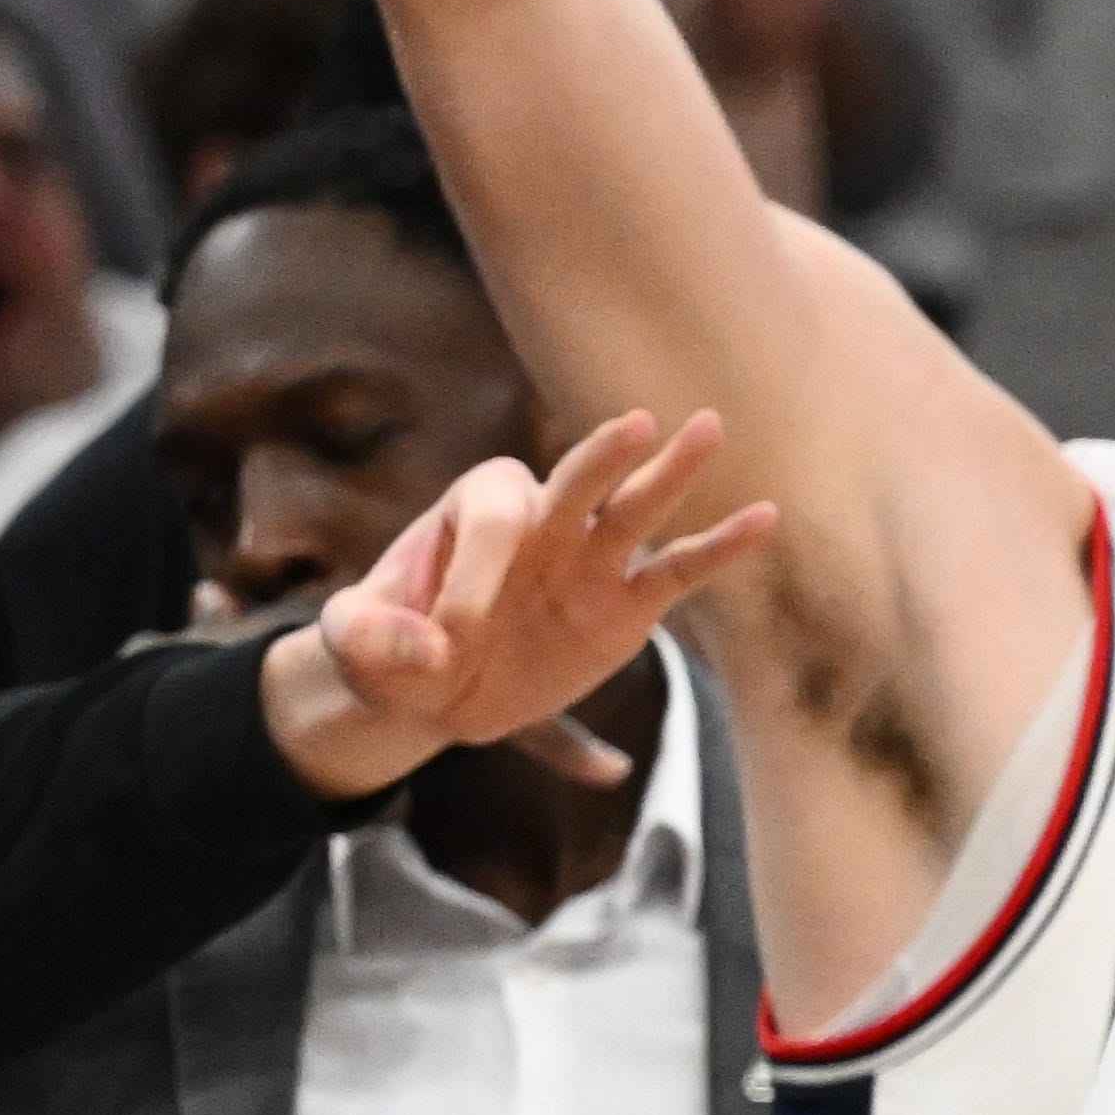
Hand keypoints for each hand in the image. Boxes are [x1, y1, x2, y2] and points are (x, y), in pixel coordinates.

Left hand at [258, 405, 778, 793]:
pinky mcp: (628, 606)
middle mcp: (542, 519)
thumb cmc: (390, 648)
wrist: (432, 688)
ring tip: (709, 429)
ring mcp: (591, 560)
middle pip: (576, 478)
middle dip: (603, 456)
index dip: (471, 580)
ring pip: (636, 510)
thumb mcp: (351, 641)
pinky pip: (679, 572)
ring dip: (671, 473)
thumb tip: (425, 648)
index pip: (492, 522)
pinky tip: (763, 517)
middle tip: (636, 426)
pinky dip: (719, 547)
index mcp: (473, 506)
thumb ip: (367, 635)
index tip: (442, 649)